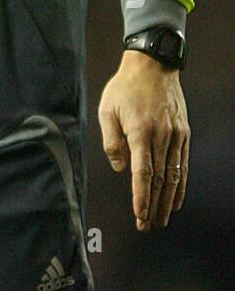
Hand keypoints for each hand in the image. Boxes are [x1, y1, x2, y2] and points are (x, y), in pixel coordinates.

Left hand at [99, 50, 189, 230]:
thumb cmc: (124, 87)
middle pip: (158, 179)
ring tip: (161, 219)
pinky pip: (183, 164)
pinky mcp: (183, 132)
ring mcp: (175, 135)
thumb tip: (120, 168)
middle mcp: (161, 135)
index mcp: (140, 131)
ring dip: (167, 200)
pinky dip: (181, 184)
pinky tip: (176, 199)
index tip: (139, 215)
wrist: (153, 64)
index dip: (141, 197)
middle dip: (152, 206)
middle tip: (146, 226)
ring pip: (173, 175)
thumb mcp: (107, 109)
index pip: (142, 172)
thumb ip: (111, 141)